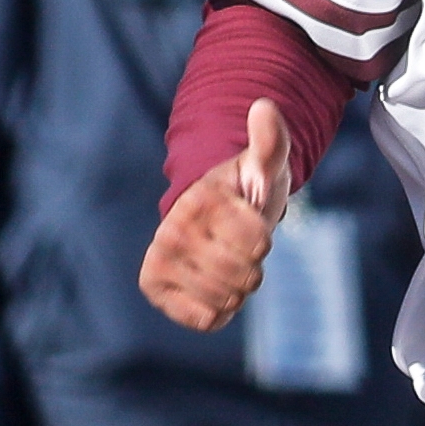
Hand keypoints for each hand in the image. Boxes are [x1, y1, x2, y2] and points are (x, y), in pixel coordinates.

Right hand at [140, 99, 290, 331]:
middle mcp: (170, 231)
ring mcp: (159, 261)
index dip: (263, 236)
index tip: (248, 220)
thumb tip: (265, 106)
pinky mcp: (154, 289)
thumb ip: (270, 140)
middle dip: (253, 266)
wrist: (209, 218)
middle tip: (239, 248)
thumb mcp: (263, 165)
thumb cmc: (245, 192)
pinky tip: (213, 289)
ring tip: (227, 265)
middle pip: (245, 276)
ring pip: (228, 299)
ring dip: (238, 288)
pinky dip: (220, 311)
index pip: (260, 242)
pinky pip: (206, 319)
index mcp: (198, 201)